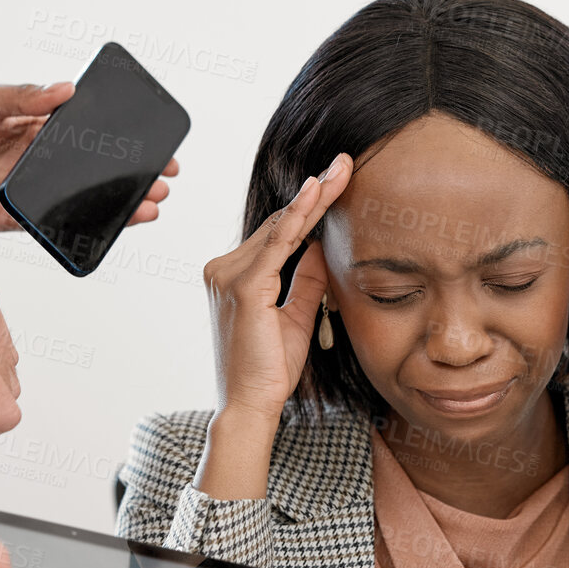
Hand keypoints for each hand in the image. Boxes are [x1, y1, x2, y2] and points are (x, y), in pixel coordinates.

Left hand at [0, 81, 178, 230]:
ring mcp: (17, 188)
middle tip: (162, 178)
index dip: (117, 139)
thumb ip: (19, 97)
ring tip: (147, 204)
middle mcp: (27, 158)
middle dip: (127, 174)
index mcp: (26, 124)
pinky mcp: (0, 215)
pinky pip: (44, 223)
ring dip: (110, 203)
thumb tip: (65, 92)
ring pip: (74, 199)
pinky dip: (72, 226)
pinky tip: (99, 225)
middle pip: (87, 170)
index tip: (153, 142)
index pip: (83, 133)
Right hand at [202, 152, 352, 428]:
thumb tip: (322, 248)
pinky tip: (316, 194)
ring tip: (340, 170)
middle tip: (344, 163)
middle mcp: (224, 269)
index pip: (278, 233)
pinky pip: (277, 245)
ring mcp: (228, 275)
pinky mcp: (243, 287)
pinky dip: (298, 217)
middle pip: (279, 223)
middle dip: (315, 192)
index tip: (335, 181)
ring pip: (280, 228)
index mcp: (234, 276)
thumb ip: (306, 281)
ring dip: (313, 197)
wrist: (250, 405)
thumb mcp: (296, 317)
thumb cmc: (270, 370)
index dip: (308, 206)